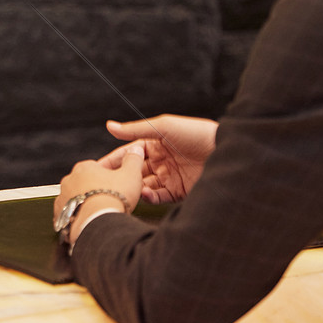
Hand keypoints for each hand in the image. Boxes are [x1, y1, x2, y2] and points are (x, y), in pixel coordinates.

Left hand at [55, 144, 144, 244]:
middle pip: (86, 183)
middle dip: (97, 190)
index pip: (97, 168)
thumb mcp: (131, 174)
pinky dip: (78, 217)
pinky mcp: (61, 215)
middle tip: (111, 199)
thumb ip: (133, 160)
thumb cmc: (113, 198)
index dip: (110, 176)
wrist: (99, 223)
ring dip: (87, 203)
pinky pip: (70, 215)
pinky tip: (90, 221)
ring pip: (77, 199)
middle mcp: (70, 180)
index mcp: (84, 167)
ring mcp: (63, 198)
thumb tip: (135, 150)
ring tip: (102, 212)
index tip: (118, 184)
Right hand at [99, 115, 217, 203]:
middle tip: (106, 186)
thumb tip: (109, 126)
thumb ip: (135, 130)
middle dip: (121, 179)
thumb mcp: (163, 127)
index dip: (113, 161)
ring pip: (144, 186)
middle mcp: (160, 161)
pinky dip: (149, 197)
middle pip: (134, 172)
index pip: (128, 154)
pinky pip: (159, 196)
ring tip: (126, 191)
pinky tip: (144, 194)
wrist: (226, 149)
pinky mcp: (179, 191)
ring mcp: (169, 177)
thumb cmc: (196, 133)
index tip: (96, 169)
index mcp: (155, 144)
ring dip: (134, 188)